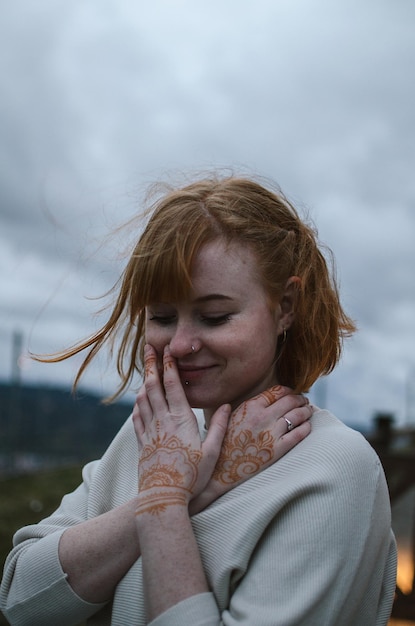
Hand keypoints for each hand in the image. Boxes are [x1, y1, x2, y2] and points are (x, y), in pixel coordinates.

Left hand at [133, 344, 230, 515]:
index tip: (168, 350)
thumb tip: (226, 404)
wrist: (163, 497)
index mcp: (180, 420)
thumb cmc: (192, 477)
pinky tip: (139, 398)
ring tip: (146, 369)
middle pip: (153, 386)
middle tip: (148, 348)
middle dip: (151, 365)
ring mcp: (149, 431)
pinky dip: (138, 402)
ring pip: (143, 399)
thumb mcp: (211, 452)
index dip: (169, 366)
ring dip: (144, 380)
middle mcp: (162, 421)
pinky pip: (137, 416)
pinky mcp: (142, 442)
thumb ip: (218, 427)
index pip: (173, 386)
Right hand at [190, 386, 311, 513]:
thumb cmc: (222, 444)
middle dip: (300, 398)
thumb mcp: (229, 418)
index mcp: (250, 407)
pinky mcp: (277, 450)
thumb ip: (247, 407)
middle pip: (290, 400)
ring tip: (308, 411)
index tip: (292, 393)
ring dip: (306, 410)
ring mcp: (271, 433)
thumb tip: (261, 398)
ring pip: (297, 415)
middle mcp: (262, 417)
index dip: (288, 390)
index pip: (276, 391)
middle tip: (304, 400)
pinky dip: (306, 428)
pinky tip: (307, 426)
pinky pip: (298, 434)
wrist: (220, 471)